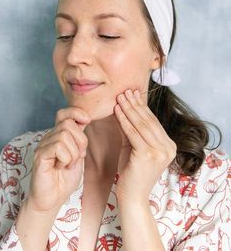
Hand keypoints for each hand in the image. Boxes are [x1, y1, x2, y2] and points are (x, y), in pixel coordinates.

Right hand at [27, 107, 90, 211]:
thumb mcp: (78, 156)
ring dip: (73, 153)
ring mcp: (43, 145)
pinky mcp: (40, 156)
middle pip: (68, 124)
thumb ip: (80, 139)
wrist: (52, 200)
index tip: (87, 121)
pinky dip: (66, 159)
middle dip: (80, 141)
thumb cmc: (64, 179)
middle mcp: (49, 137)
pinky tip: (61, 167)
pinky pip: (58, 147)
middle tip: (77, 157)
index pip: (64, 113)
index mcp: (58, 135)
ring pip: (64, 135)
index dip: (76, 112)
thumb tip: (85, 120)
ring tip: (68, 165)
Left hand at [114, 89, 176, 203]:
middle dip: (135, 104)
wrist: (132, 197)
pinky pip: (133, 133)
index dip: (142, 106)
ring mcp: (160, 152)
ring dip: (129, 108)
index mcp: (169, 146)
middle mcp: (168, 148)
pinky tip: (117, 110)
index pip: (153, 122)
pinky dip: (124, 120)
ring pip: (141, 125)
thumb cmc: (132, 172)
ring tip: (120, 96)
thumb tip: (125, 107)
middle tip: (126, 91)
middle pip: (148, 121)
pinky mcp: (148, 155)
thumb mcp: (134, 147)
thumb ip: (132, 130)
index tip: (133, 93)